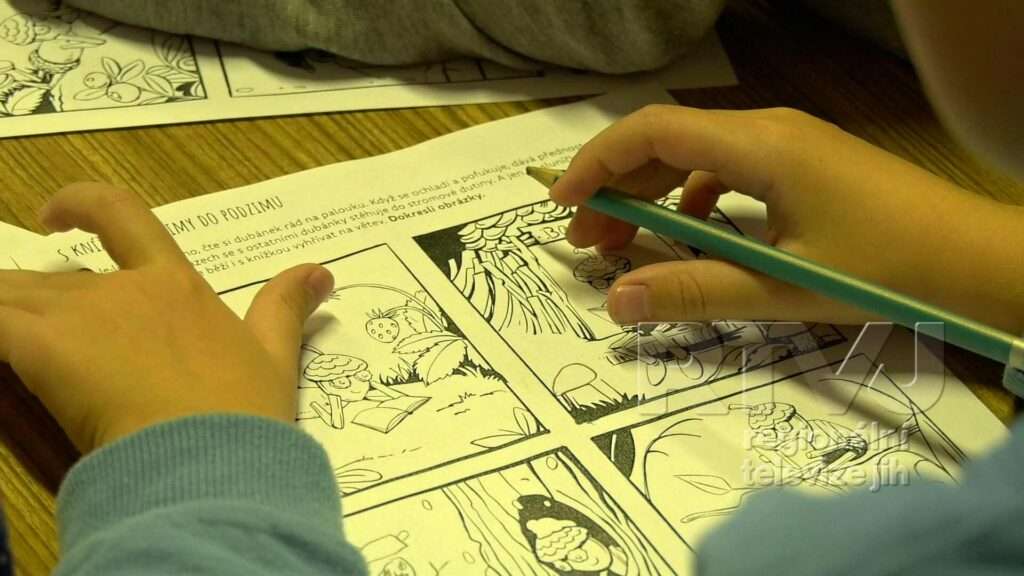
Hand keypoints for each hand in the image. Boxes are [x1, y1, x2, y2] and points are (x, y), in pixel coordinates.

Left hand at [0, 183, 333, 451]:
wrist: (210, 460)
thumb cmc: (244, 414)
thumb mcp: (275, 359)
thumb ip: (286, 309)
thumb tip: (320, 271)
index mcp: (176, 285)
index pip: (123, 215)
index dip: (80, 203)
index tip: (50, 217)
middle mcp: (122, 290)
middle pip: (48, 278)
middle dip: (27, 303)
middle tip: (28, 340)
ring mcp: (79, 317)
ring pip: (9, 299)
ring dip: (4, 319)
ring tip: (10, 352)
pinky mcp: (40, 350)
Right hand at [549, 105, 1023, 331]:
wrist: (977, 260)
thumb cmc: (888, 268)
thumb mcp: (782, 288)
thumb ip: (694, 291)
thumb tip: (616, 301)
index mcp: (760, 146)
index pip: (652, 132)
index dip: (597, 164)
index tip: (561, 205)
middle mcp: (769, 130)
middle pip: (667, 140)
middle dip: (618, 187)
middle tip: (588, 243)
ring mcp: (789, 142)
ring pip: (696, 154)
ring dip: (653, 194)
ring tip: (627, 242)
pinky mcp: (804, 163)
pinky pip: (729, 167)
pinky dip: (694, 198)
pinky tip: (693, 233)